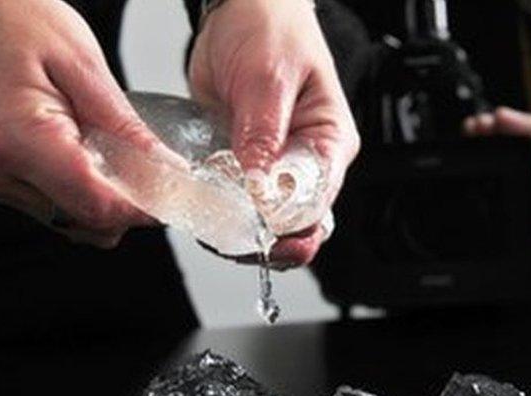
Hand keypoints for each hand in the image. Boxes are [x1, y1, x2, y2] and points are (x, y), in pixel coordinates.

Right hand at [0, 0, 170, 247]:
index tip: (175, 194)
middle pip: (87, 223)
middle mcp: (1, 171)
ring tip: (115, 156)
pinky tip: (92, 160)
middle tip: (155, 171)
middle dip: (129, 207)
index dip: (142, 207)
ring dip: (108, 202)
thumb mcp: (85, 66)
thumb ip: (126, 127)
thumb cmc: (19, 25)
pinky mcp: (3, 184)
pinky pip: (60, 209)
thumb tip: (169, 171)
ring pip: (75, 224)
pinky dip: (87, 194)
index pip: (94, 202)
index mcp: (18, 138)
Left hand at [188, 0, 359, 265]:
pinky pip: (235, 199)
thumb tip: (259, 183)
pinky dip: (218, 210)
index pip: (317, 200)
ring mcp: (273, 164)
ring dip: (238, 228)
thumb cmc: (270, 26)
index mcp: (329, 141)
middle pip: (296, 221)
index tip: (254, 223)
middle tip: (231, 237)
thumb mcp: (267, 77)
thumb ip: (262, 133)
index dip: (286, 222)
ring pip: (264, 218)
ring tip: (212, 224)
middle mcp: (304, 159)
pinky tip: (202, 209)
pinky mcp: (243, 161)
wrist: (238, 5)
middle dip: (265, 238)